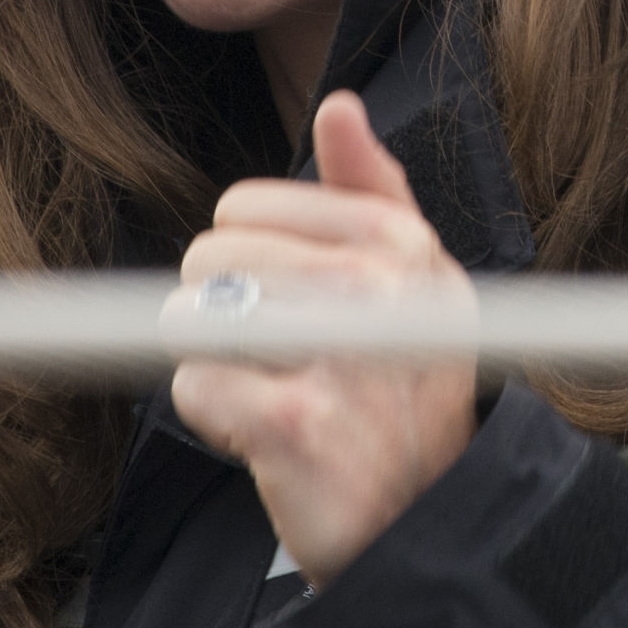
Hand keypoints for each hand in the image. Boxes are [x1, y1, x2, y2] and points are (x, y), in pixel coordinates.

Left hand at [170, 90, 478, 586]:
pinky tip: (266, 438)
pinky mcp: (296, 424)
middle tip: (287, 365)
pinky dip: (214, 420)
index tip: (301, 313)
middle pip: (207, 262)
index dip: (250, 266)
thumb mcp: (416, 283)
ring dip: (216, 367)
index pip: (241, 210)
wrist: (434, 522)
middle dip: (225, 317)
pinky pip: (192, 386)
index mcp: (401, 243)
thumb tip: (338, 105)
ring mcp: (339, 355)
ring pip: (192, 320)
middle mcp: (378, 288)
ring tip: (277, 397)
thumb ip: (373, 191)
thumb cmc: (408, 395)